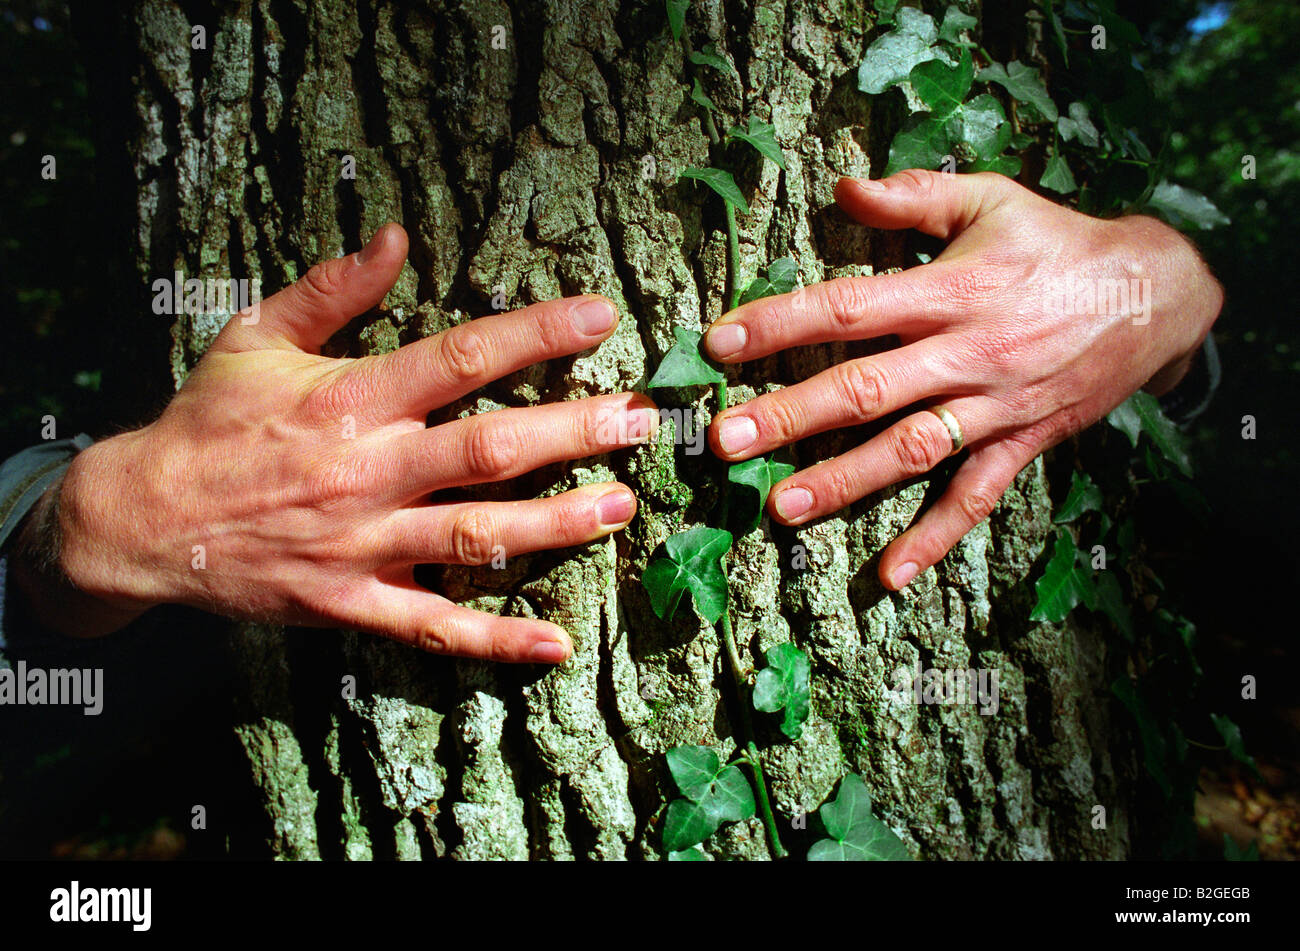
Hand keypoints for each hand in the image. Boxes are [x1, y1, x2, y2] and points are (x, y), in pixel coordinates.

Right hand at [39, 224, 655, 661]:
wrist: (141, 520)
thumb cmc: (208, 420)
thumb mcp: (255, 337)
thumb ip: (332, 290)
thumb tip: (397, 236)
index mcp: (349, 401)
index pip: (461, 358)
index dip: (537, 336)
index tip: (602, 320)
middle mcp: (366, 473)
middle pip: (489, 449)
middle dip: (575, 432)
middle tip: (643, 421)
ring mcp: (362, 546)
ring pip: (478, 536)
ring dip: (557, 524)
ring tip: (623, 507)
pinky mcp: (352, 603)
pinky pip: (433, 627)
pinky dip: (494, 638)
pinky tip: (555, 640)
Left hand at [703, 171, 1222, 589]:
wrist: (1157, 295)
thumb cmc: (1057, 243)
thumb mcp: (991, 199)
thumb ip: (914, 195)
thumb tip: (842, 185)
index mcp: (949, 290)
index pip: (849, 308)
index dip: (780, 324)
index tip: (719, 343)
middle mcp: (965, 354)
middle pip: (866, 389)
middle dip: (791, 416)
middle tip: (725, 441)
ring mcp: (993, 406)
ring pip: (910, 450)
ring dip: (844, 482)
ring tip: (781, 508)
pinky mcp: (1020, 443)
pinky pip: (976, 497)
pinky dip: (935, 538)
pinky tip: (891, 574)